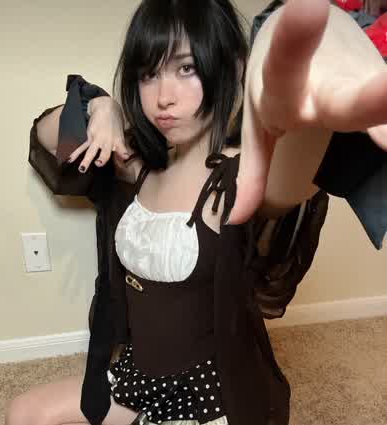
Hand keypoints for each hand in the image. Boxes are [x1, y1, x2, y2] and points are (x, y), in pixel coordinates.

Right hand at [67, 96, 129, 171]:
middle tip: (98, 163)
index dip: (124, 154)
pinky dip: (75, 153)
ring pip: (90, 151)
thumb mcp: (121, 135)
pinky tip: (70, 159)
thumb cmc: (114, 123)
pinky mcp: (89, 136)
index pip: (122, 149)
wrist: (105, 107)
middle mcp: (107, 141)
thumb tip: (126, 158)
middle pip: (105, 152)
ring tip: (82, 169)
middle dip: (102, 158)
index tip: (125, 157)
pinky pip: (82, 147)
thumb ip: (122, 148)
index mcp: (118, 141)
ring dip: (86, 160)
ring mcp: (97, 139)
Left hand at [227, 0, 386, 224]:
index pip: (285, 66)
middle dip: (375, 98)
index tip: (307, 6)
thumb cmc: (275, 87)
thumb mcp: (257, 127)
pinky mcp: (385, 78)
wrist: (307, 21)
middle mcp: (330, 82)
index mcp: (285, 90)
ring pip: (385, 99)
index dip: (295, 42)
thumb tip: (236, 218)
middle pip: (351, 97)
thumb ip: (251, 172)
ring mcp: (366, 76)